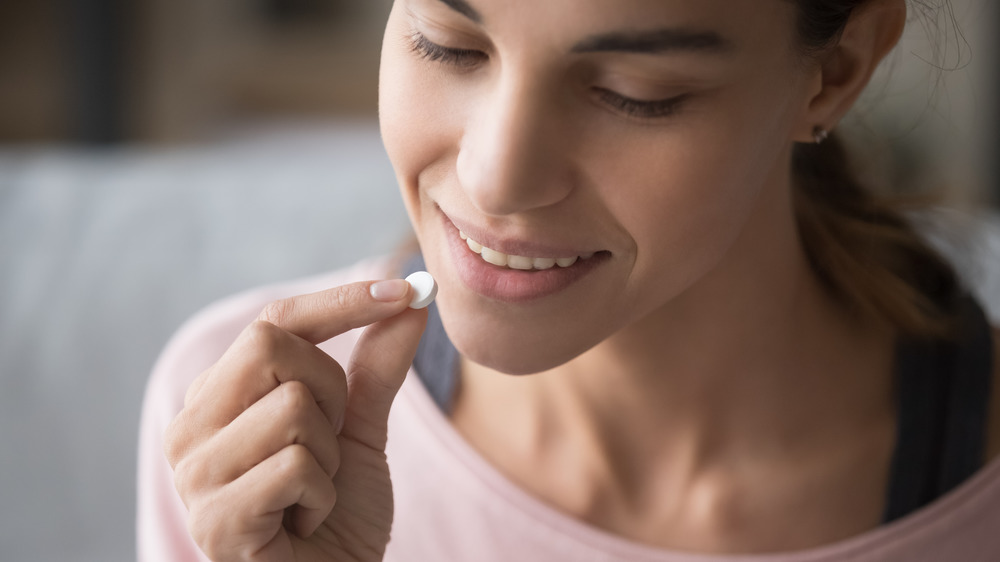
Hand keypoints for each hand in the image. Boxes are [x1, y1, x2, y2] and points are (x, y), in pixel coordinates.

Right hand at [164, 279, 426, 560]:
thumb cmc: (335, 514)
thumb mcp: (360, 430)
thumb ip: (376, 367)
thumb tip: (410, 299)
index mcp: (218, 396)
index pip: (273, 321)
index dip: (340, 301)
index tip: (404, 292)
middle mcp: (191, 425)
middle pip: (270, 345)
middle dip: (330, 390)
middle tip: (331, 441)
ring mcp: (194, 473)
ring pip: (290, 406)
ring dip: (328, 455)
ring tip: (312, 491)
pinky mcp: (213, 520)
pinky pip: (295, 467)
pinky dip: (323, 496)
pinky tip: (304, 522)